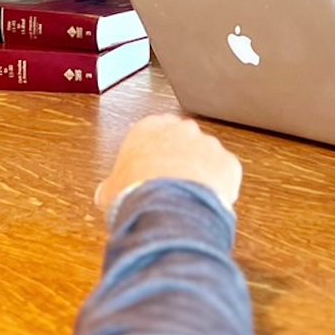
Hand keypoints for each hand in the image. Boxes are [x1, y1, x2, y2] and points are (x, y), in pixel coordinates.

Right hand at [95, 113, 242, 216]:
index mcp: (149, 127)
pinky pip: (225, 174)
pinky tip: (206, 201)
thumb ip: (112, 184)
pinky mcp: (228, 162)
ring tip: (189, 198)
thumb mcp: (110, 189)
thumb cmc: (137, 192)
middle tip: (172, 185)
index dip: (155, 155)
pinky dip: (220, 187)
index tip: (154, 169)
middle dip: (181, 160)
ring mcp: (208, 143)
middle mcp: (181, 129)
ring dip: (202, 173)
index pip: (155, 133)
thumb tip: (106, 193)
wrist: (166, 206)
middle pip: (184, 142)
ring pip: (207, 158)